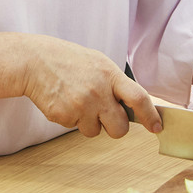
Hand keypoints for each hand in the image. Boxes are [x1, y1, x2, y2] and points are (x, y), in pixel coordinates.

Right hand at [21, 35, 161, 139]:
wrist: (35, 61)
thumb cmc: (68, 61)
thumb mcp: (98, 62)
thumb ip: (116, 82)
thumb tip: (134, 104)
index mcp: (109, 74)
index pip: (139, 98)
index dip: (150, 116)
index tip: (157, 127)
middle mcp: (98, 91)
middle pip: (120, 128)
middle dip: (115, 127)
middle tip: (105, 115)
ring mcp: (81, 105)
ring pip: (96, 132)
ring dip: (90, 122)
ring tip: (78, 101)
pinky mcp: (65, 116)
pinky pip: (76, 128)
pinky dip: (72, 119)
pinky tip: (65, 102)